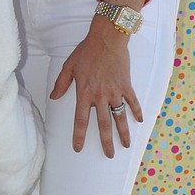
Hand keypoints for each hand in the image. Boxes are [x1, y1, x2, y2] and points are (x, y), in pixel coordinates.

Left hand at [50, 16, 142, 155]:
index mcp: (84, 94)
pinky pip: (132, 102)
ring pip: (119, 117)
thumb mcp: (68, 66)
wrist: (107, 39)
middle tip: (109, 155)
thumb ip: (61, 83)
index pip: (80, 120)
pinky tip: (139, 121)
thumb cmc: (86, 51)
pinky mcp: (126, 85)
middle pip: (103, 125)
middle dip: (106, 142)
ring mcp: (115, 92)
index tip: (78, 149)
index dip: (79, 136)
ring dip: (123, 133)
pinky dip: (136, 112)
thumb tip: (54, 97)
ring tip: (126, 145)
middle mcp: (100, 97)